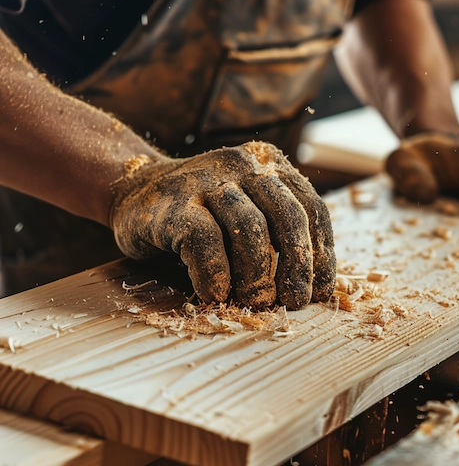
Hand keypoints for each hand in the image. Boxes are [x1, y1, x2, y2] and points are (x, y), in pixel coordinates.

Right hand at [109, 142, 335, 308]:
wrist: (132, 191)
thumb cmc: (200, 216)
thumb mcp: (244, 214)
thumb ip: (275, 236)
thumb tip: (311, 289)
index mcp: (270, 163)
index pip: (311, 208)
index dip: (321, 254)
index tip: (319, 292)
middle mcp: (242, 164)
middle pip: (287, 216)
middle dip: (296, 265)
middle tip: (293, 302)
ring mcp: (206, 180)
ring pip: (249, 228)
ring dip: (257, 274)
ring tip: (255, 302)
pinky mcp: (174, 204)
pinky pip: (204, 240)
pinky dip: (215, 274)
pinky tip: (216, 295)